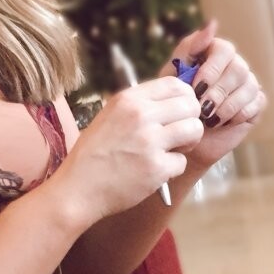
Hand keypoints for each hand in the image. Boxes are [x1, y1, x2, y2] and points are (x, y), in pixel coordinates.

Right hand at [60, 78, 202, 220]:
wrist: (78, 188)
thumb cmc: (93, 155)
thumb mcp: (110, 116)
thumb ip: (139, 106)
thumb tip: (173, 101)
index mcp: (129, 99)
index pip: (175, 84)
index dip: (185, 98)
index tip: (182, 111)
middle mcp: (141, 116)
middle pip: (190, 106)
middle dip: (190, 120)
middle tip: (179, 135)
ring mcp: (150, 142)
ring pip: (194, 130)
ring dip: (188, 143)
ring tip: (171, 151)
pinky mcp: (156, 168)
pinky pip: (182, 162)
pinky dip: (172, 169)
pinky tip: (155, 172)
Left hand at [160, 19, 265, 172]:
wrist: (185, 140)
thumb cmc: (175, 104)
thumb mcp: (173, 76)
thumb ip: (189, 48)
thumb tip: (212, 23)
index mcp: (215, 53)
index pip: (224, 49)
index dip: (212, 69)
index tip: (196, 87)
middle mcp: (234, 65)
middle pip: (239, 68)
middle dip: (218, 91)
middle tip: (202, 108)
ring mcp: (247, 84)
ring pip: (249, 86)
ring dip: (227, 105)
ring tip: (208, 118)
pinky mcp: (255, 104)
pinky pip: (255, 103)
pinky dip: (237, 114)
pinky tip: (221, 122)